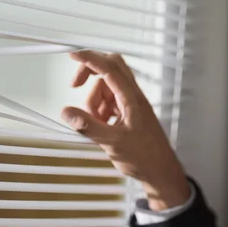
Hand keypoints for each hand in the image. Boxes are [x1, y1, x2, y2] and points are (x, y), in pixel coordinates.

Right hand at [61, 51, 189, 209]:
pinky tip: (102, 126)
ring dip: (94, 101)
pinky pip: (109, 101)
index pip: (110, 69)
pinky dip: (100, 110)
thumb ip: (89, 126)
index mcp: (132, 99)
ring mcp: (131, 104)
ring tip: (97, 123)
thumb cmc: (145, 157)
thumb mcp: (113, 142)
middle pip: (109, 69)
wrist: (160, 171)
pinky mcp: (128, 113)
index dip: (90, 59)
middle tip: (74, 86)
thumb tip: (67, 112)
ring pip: (106, 88)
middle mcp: (133, 97)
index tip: (72, 55)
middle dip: (89, 74)